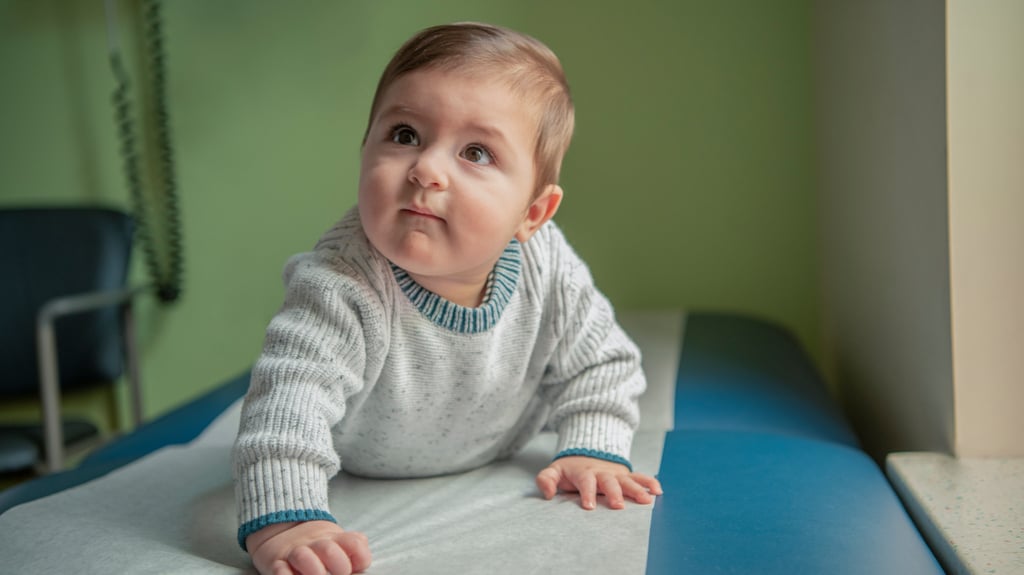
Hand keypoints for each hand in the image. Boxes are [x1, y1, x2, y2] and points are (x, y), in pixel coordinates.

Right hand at [246, 520, 371, 574]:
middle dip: (338, 564)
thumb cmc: (318, 544)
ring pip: (303, 556)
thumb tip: (362, 564)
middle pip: (329, 549)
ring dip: (313, 569)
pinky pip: (279, 570)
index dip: (360, 556)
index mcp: (335, 539)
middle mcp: (316, 544)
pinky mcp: (276, 562)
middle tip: (340, 574)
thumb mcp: (339, 541)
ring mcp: (295, 553)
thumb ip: (354, 550)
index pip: (354, 543)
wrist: (283, 527)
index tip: (357, 567)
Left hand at [535, 455, 662, 509]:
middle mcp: (602, 473)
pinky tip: (658, 492)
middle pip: (609, 482)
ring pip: (627, 480)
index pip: (585, 482)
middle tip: (618, 506)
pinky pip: (640, 477)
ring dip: (637, 489)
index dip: (587, 493)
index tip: (589, 506)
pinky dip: (649, 482)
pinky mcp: (626, 476)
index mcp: (584, 473)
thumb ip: (547, 479)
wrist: (587, 454)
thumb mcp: (555, 471)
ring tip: (646, 500)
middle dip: (614, 493)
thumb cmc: (570, 470)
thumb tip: (547, 492)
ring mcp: (616, 474)